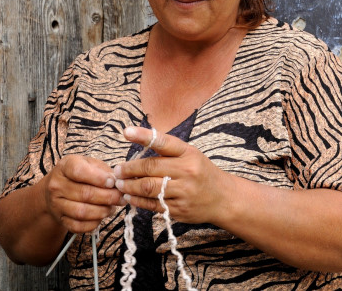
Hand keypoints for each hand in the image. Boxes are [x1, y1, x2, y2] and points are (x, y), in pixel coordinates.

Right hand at [42, 155, 124, 233]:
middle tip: (121, 197)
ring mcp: (56, 204)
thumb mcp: (89, 164)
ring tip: (112, 207)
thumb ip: (103, 170)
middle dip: (108, 197)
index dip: (98, 178)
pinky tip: (101, 216)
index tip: (112, 182)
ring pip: (82, 212)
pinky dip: (94, 223)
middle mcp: (57, 185)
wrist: (56, 190)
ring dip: (102, 211)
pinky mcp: (60, 219)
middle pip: (84, 194)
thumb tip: (116, 182)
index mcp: (65, 166)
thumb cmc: (78, 175)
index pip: (79, 171)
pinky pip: (78, 226)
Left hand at [113, 127, 231, 224]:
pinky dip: (138, 201)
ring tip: (120, 184)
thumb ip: (168, 151)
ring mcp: (183, 192)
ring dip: (129, 186)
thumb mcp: (191, 155)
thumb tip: (138, 147)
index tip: (127, 132)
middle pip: (150, 168)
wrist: (223, 198)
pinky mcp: (179, 210)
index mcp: (189, 154)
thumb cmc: (201, 172)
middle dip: (129, 169)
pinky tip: (130, 196)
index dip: (143, 136)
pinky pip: (153, 204)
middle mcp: (187, 171)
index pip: (163, 142)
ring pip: (148, 188)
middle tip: (117, 170)